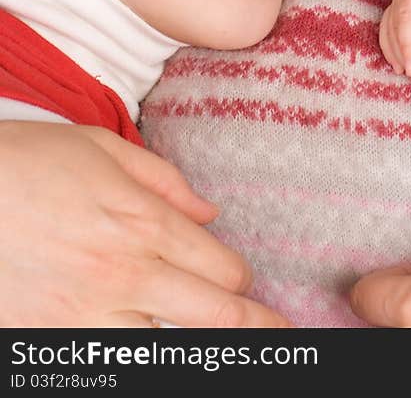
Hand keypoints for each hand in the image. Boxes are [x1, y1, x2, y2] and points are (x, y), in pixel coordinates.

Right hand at [0, 121, 289, 326]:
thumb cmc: (23, 162)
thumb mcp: (99, 148)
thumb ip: (163, 182)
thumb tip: (209, 212)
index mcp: (143, 224)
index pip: (223, 270)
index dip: (240, 280)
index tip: (243, 285)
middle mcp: (126, 275)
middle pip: (215, 318)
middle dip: (257, 332)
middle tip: (286, 341)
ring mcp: (88, 318)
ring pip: (164, 349)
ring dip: (188, 344)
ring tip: (217, 344)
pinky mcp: (51, 345)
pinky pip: (109, 361)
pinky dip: (130, 353)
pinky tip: (142, 342)